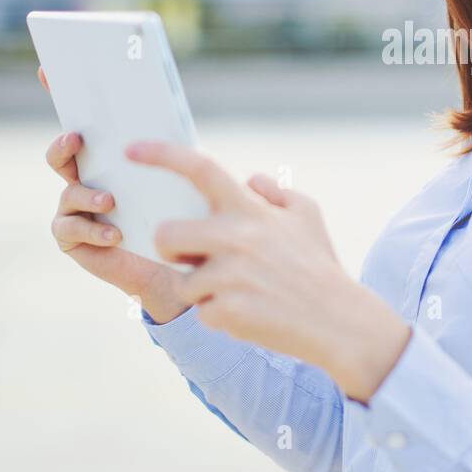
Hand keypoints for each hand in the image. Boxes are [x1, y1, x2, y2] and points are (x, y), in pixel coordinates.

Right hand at [39, 67, 188, 322]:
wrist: (175, 263)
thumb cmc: (178, 209)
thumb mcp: (178, 173)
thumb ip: (169, 147)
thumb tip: (171, 112)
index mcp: (106, 154)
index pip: (79, 118)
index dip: (59, 92)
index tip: (47, 68)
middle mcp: (83, 175)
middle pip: (60, 152)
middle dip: (63, 143)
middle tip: (77, 138)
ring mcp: (73, 207)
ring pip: (68, 191)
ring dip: (87, 193)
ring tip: (110, 199)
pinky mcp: (73, 238)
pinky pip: (69, 229)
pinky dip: (93, 229)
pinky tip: (116, 233)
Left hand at [125, 140, 411, 401]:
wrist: (340, 322)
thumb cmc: (320, 267)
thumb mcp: (308, 216)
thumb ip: (276, 192)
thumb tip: (250, 179)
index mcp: (251, 211)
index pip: (201, 168)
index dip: (163, 154)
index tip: (131, 149)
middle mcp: (237, 238)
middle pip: (166, 234)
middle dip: (172, 249)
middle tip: (195, 259)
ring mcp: (230, 276)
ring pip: (182, 281)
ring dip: (201, 291)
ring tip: (238, 294)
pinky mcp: (226, 312)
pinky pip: (201, 313)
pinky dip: (220, 317)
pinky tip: (250, 315)